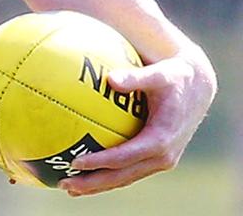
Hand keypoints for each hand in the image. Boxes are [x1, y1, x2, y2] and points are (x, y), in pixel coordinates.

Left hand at [62, 43, 216, 195]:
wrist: (197, 88)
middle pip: (122, 176)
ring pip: (125, 178)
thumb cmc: (174, 77)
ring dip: (98, 185)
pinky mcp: (156, 158)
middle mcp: (162, 156)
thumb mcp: (159, 74)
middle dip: (93, 183)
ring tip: (69, 187)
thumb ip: (136, 77)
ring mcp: (160, 160)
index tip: (76, 162)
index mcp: (161, 139)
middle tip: (64, 184)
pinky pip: (128, 170)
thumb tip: (110, 78)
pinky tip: (85, 173)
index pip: (126, 157)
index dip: (101, 162)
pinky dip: (107, 175)